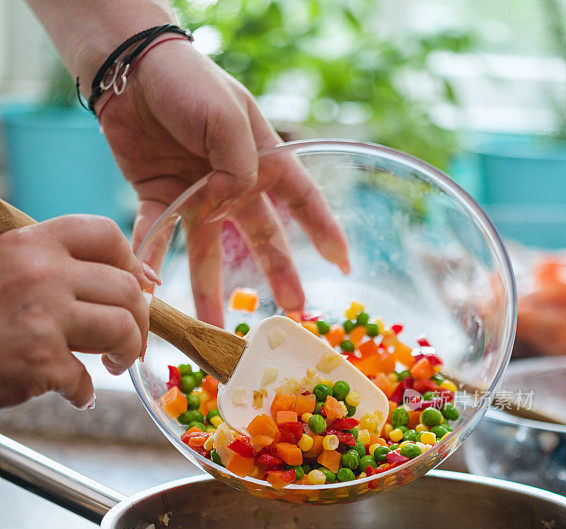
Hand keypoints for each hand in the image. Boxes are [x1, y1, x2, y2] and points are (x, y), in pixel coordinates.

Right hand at [0, 216, 153, 408]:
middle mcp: (41, 273)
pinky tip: (74, 394)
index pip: (106, 235)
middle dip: (139, 321)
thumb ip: (58, 268)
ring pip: (122, 329)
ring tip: (112, 364)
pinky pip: (85, 380)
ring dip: (126, 353)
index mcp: (33, 244)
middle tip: (128, 342)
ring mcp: (42, 317)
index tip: (140, 287)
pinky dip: (83, 393)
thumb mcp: (12, 269)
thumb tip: (135, 280)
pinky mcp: (39, 361)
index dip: (131, 263)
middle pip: (126, 289)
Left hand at [98, 40, 348, 325]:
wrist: (130, 71)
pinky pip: (158, 234)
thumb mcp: (228, 118)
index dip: (325, 231)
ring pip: (208, 252)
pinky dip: (152, 257)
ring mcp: (197, 195)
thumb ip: (238, 167)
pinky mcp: (160, 197)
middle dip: (278, 275)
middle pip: (262, 238)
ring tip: (213, 326)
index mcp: (262, 160)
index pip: (303, 200)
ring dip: (210, 289)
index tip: (341, 264)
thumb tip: (228, 206)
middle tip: (292, 311)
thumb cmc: (189, 84)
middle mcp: (234, 183)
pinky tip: (149, 286)